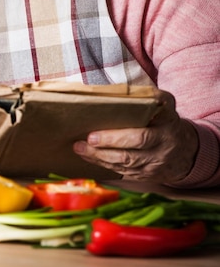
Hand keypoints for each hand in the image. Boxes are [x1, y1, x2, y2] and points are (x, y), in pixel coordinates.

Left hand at [73, 90, 198, 183]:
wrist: (186, 150)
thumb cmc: (166, 120)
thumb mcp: (165, 104)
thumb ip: (151, 95)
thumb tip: (123, 90)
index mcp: (165, 130)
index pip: (140, 137)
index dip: (115, 139)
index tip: (93, 135)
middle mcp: (161, 151)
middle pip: (130, 156)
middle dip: (103, 151)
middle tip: (82, 144)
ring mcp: (154, 167)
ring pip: (124, 166)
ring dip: (99, 159)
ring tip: (80, 149)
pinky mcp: (146, 176)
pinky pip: (123, 173)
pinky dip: (105, 166)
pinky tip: (90, 158)